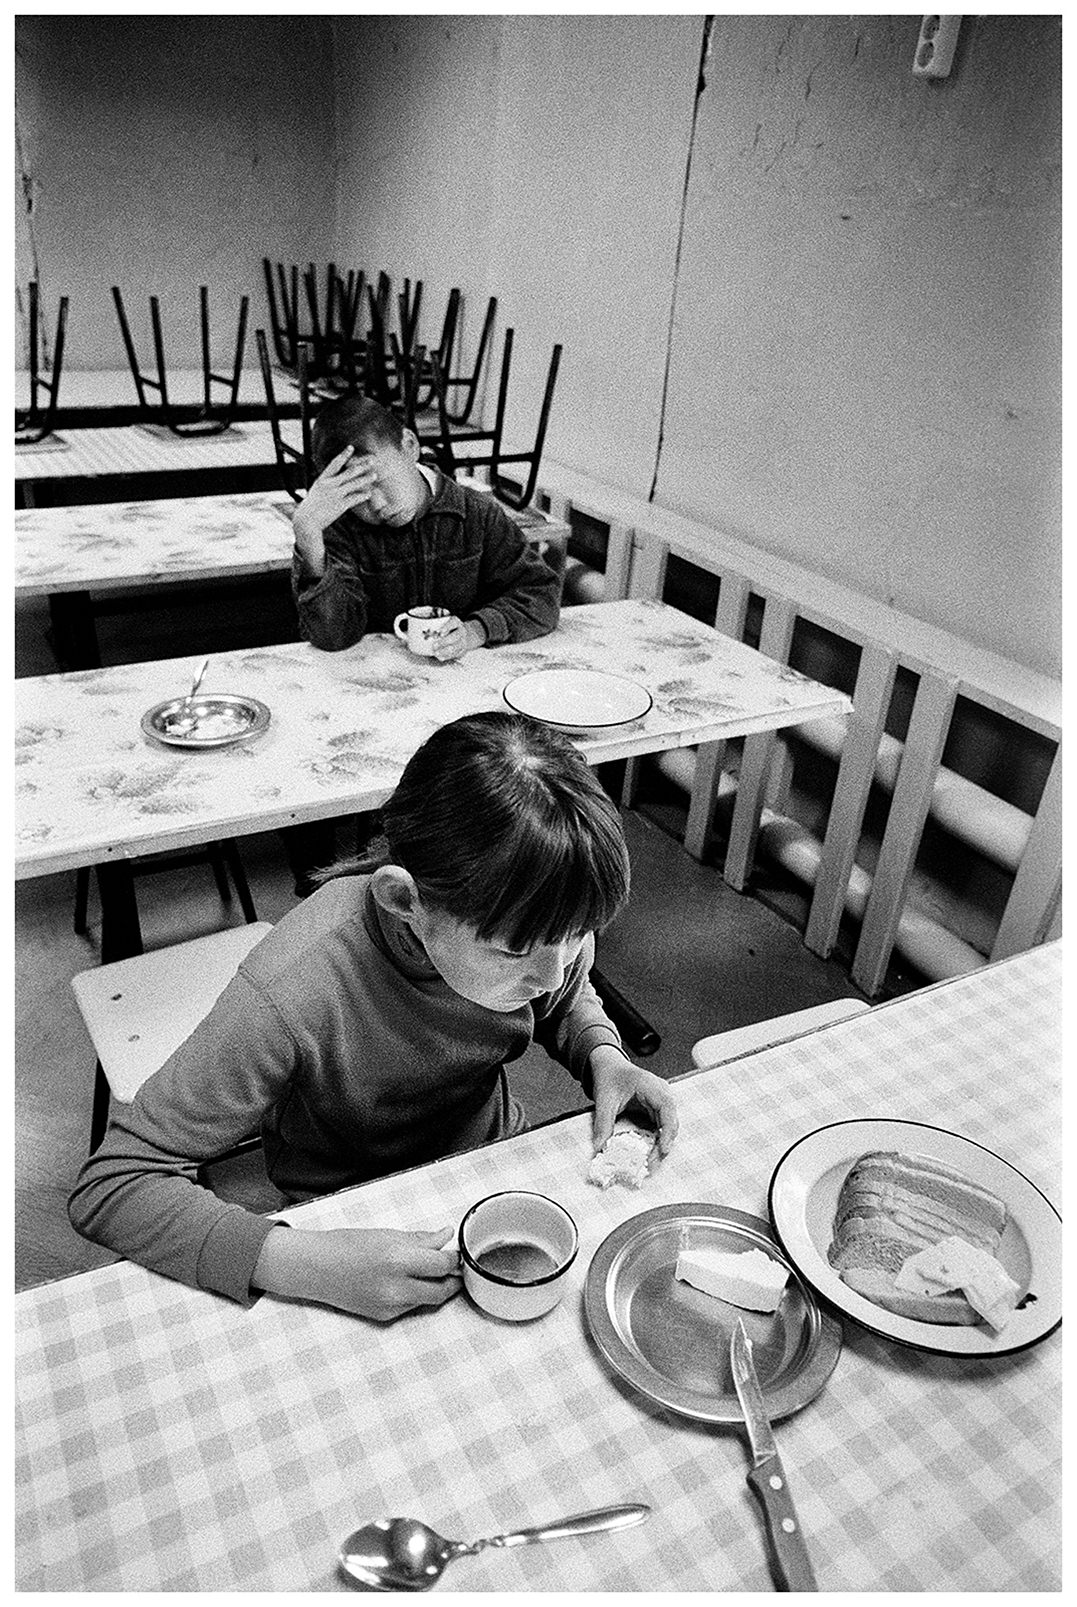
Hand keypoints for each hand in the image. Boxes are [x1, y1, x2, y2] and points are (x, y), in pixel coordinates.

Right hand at [252, 1223, 461, 1321]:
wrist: (316, 1268)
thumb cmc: (346, 1245)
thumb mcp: (387, 1234)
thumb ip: (420, 1239)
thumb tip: (445, 1236)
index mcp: (398, 1259)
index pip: (443, 1264)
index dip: (454, 1258)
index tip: (455, 1252)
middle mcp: (396, 1287)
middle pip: (442, 1289)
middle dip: (452, 1278)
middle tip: (451, 1266)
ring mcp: (390, 1305)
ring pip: (430, 1301)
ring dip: (437, 1288)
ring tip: (431, 1272)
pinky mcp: (384, 1316)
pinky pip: (411, 1307)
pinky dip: (416, 1295)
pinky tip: (407, 1282)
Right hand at [292, 446, 378, 572]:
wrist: (307, 521)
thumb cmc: (310, 508)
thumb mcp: (316, 491)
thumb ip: (326, 485)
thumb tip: (335, 480)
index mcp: (322, 480)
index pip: (334, 463)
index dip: (343, 455)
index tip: (351, 447)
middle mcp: (329, 485)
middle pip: (349, 472)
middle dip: (362, 465)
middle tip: (373, 460)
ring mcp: (335, 495)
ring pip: (354, 484)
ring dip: (366, 479)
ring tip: (375, 475)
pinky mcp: (340, 505)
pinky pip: (354, 498)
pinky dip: (362, 496)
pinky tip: (369, 494)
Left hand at [430, 617, 485, 660]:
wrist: (465, 636)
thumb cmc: (450, 629)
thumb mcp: (446, 625)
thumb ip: (438, 628)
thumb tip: (429, 634)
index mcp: (457, 623)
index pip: (453, 623)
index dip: (447, 627)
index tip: (440, 632)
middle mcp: (462, 631)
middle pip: (454, 636)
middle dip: (444, 641)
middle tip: (434, 645)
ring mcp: (463, 641)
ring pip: (455, 647)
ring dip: (444, 651)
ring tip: (436, 653)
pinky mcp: (463, 650)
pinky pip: (455, 654)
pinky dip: (447, 656)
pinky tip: (441, 657)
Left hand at [588, 1044, 678, 1158]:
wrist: (608, 1066)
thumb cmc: (610, 1076)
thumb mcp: (604, 1099)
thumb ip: (603, 1123)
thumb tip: (600, 1147)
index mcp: (653, 1086)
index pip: (667, 1109)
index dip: (668, 1131)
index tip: (663, 1150)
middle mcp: (662, 1093)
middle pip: (671, 1122)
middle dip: (664, 1144)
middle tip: (652, 1164)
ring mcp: (662, 1101)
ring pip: (668, 1127)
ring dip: (661, 1144)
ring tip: (650, 1162)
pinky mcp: (657, 1109)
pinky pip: (661, 1127)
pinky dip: (656, 1140)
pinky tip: (648, 1153)